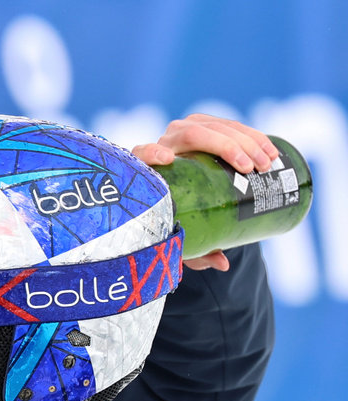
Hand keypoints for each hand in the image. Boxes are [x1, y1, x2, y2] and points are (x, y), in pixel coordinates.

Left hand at [132, 114, 277, 271]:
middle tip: (251, 169)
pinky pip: (229, 125)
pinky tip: (270, 149)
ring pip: (215, 127)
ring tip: (266, 164)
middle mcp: (164, 144)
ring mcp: (185, 132)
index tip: (167, 158)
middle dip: (225, 146)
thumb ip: (197, 252)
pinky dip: (252, 135)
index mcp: (150, 169)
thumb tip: (222, 263)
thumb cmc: (180, 221)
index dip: (152, 152)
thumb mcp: (185, 238)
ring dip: (246, 141)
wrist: (186, 197)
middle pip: (191, 135)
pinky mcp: (207, 127)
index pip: (143, 154)